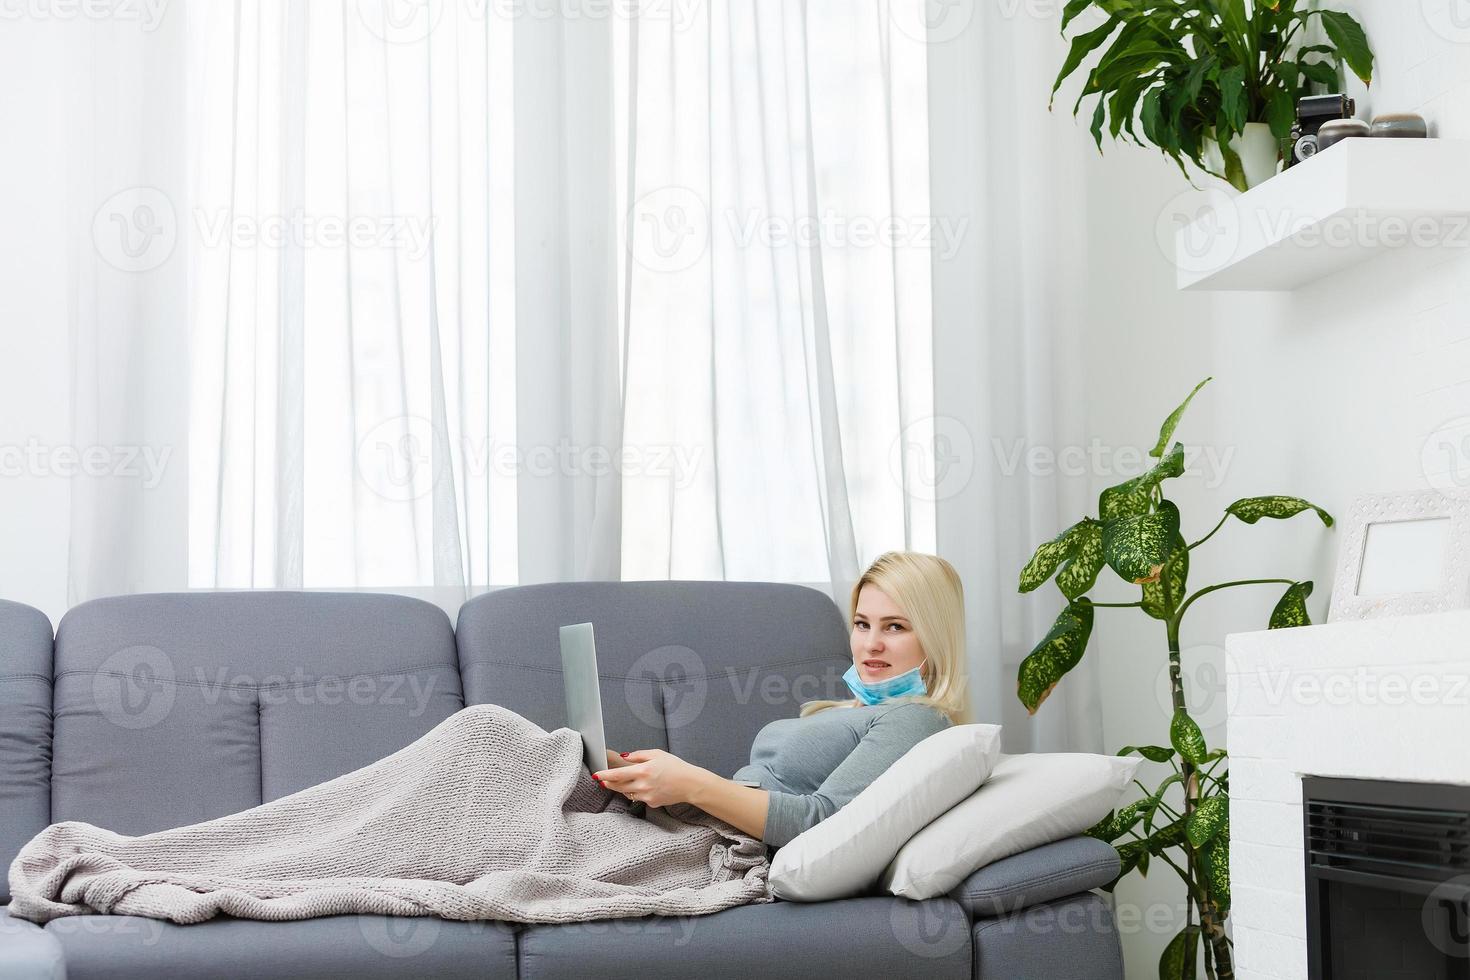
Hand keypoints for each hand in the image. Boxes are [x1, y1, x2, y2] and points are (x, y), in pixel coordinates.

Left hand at [592, 749, 709, 808]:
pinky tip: (643, 786)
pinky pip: (638, 798)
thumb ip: (638, 755)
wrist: (689, 784)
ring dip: (621, 787)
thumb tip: (624, 757)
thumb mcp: (656, 754)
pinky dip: (636, 792)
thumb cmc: (675, 766)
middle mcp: (643, 785)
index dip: (604, 775)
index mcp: (643, 771)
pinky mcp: (651, 803)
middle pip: (617, 786)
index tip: (596, 775)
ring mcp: (646, 796)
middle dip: (608, 782)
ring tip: (623, 781)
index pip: (617, 775)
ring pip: (626, 793)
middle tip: (603, 779)